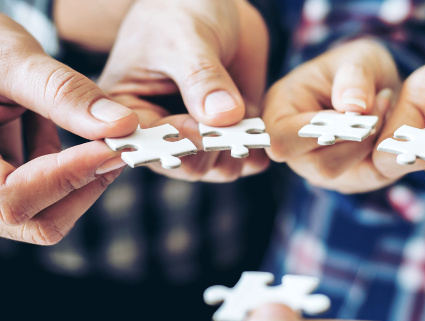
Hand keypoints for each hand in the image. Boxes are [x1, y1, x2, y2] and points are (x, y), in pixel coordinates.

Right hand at [0, 15, 137, 244]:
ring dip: (76, 173)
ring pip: (46, 211)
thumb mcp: (12, 61)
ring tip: (85, 128)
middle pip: (37, 222)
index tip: (114, 147)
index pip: (11, 201)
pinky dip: (63, 163)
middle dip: (83, 185)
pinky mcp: (5, 182)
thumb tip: (122, 124)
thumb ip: (63, 93)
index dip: (68, 178)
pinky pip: (43, 190)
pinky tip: (51, 124)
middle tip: (118, 148)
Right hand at [99, 0, 269, 181]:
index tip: (194, 127)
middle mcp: (165, 131)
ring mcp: (201, 135)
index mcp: (130, 111)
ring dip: (235, 154)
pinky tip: (262, 134)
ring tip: (247, 130)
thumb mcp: (185, 38)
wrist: (213, 4)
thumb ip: (201, 78)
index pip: (144, 145)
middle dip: (208, 152)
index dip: (169, 144)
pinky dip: (257, 151)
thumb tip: (223, 116)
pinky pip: (246, 157)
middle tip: (228, 129)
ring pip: (218, 168)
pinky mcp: (232, 132)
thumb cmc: (181, 11)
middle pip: (186, 165)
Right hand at [263, 39, 399, 193]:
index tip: (353, 108)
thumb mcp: (360, 57)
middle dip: (357, 138)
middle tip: (382, 102)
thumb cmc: (357, 68)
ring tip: (384, 109)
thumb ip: (355, 76)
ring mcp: (315, 169)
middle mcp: (291, 149)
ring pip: (345, 175)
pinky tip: (385, 128)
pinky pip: (367, 178)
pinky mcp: (342, 180)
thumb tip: (354, 106)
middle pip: (319, 165)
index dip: (319, 131)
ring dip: (372, 144)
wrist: (376, 88)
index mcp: (278, 112)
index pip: (281, 140)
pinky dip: (382, 154)